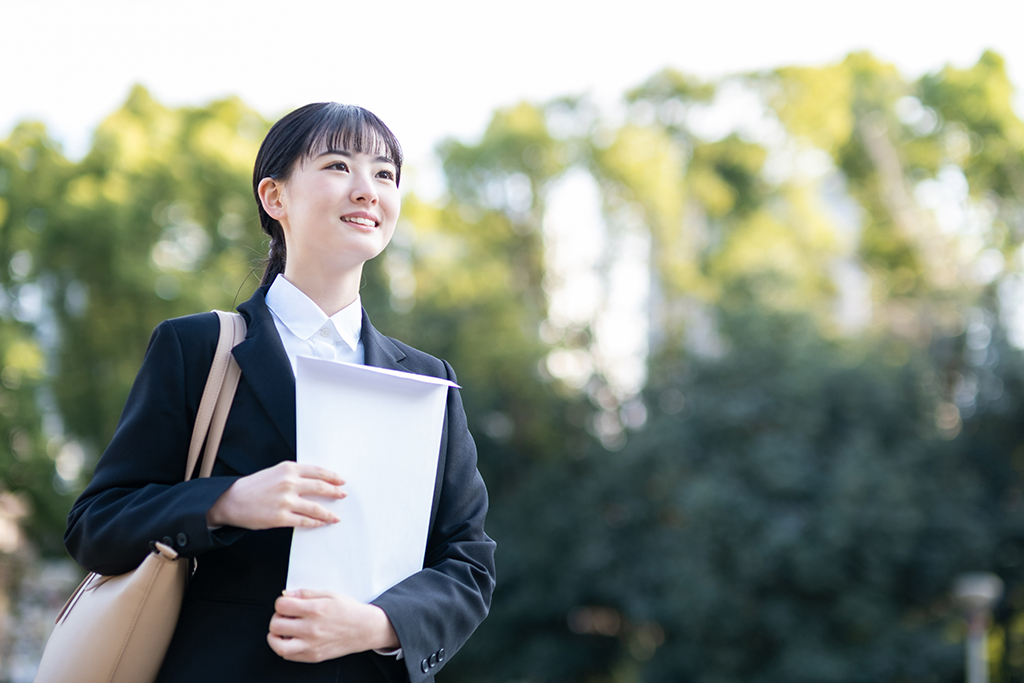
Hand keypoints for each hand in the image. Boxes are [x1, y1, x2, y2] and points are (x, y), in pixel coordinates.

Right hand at [206, 461, 344, 529]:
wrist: (231, 500)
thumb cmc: (254, 486)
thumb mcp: (275, 472)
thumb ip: (295, 475)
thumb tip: (317, 481)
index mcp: (289, 469)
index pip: (318, 471)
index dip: (333, 477)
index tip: (341, 481)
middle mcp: (289, 483)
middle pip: (321, 487)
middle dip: (335, 492)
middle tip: (343, 495)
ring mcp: (286, 501)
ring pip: (316, 508)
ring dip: (328, 514)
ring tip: (335, 517)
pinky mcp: (281, 517)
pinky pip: (304, 521)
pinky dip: (315, 523)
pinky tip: (320, 523)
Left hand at [268, 590, 399, 661]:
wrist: (364, 629)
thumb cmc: (348, 611)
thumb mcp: (329, 594)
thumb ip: (305, 593)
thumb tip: (286, 594)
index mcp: (315, 609)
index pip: (282, 606)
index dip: (280, 603)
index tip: (285, 604)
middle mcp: (311, 629)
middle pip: (276, 624)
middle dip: (277, 618)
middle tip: (285, 616)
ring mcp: (311, 645)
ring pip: (278, 644)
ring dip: (275, 636)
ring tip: (282, 630)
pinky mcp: (313, 656)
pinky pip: (288, 655)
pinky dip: (284, 647)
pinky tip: (291, 639)